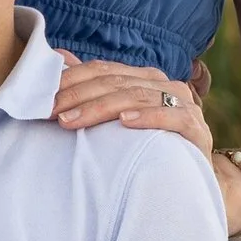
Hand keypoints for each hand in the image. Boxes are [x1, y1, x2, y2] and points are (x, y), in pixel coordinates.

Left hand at [51, 54, 215, 159]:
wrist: (187, 181)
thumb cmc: (146, 147)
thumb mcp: (115, 117)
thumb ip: (92, 87)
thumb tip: (59, 58)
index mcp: (145, 77)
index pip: (103, 70)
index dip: (71, 81)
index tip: (42, 99)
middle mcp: (166, 85)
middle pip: (116, 82)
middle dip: (79, 96)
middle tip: (51, 112)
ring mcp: (184, 104)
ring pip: (138, 96)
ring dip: (102, 108)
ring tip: (73, 120)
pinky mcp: (197, 128)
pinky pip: (173, 117)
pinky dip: (148, 117)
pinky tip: (125, 122)